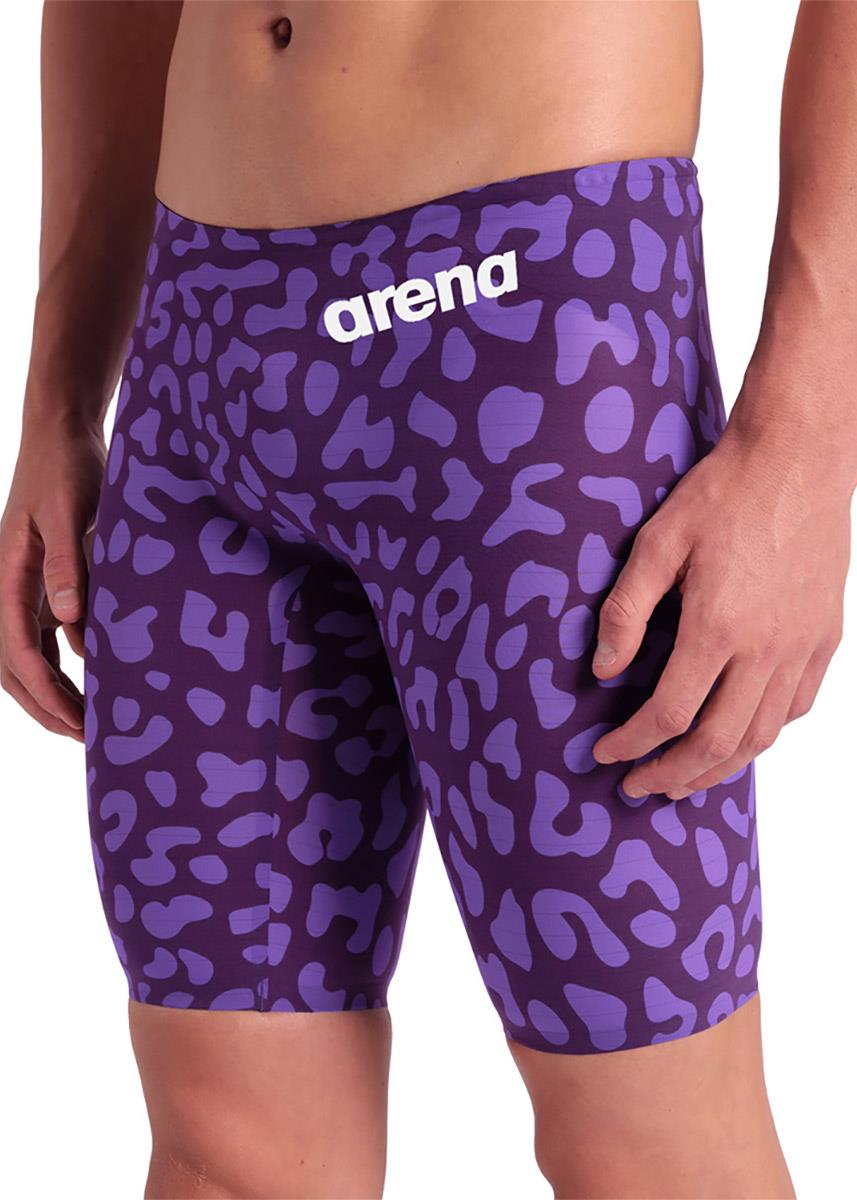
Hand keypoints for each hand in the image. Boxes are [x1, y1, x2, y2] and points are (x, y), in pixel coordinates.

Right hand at [0, 421, 104, 740]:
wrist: (63, 435)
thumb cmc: (68, 469)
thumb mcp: (71, 512)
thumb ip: (70, 564)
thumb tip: (69, 622)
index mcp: (9, 576)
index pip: (19, 653)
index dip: (46, 694)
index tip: (76, 724)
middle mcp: (10, 589)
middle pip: (16, 668)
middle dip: (47, 707)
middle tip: (86, 739)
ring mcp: (24, 589)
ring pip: (28, 659)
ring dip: (53, 693)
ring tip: (90, 723)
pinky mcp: (43, 585)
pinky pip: (45, 639)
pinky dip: (64, 667)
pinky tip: (97, 682)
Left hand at [591, 425, 849, 798]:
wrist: (799, 457)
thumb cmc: (723, 493)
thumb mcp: (657, 543)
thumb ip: (625, 611)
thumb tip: (601, 670)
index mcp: (717, 628)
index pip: (667, 714)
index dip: (630, 744)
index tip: (603, 755)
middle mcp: (766, 649)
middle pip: (718, 743)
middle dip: (671, 774)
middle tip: (637, 787)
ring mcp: (802, 646)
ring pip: (763, 735)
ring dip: (720, 768)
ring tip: (684, 779)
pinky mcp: (825, 636)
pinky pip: (797, 705)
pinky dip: (765, 733)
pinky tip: (740, 734)